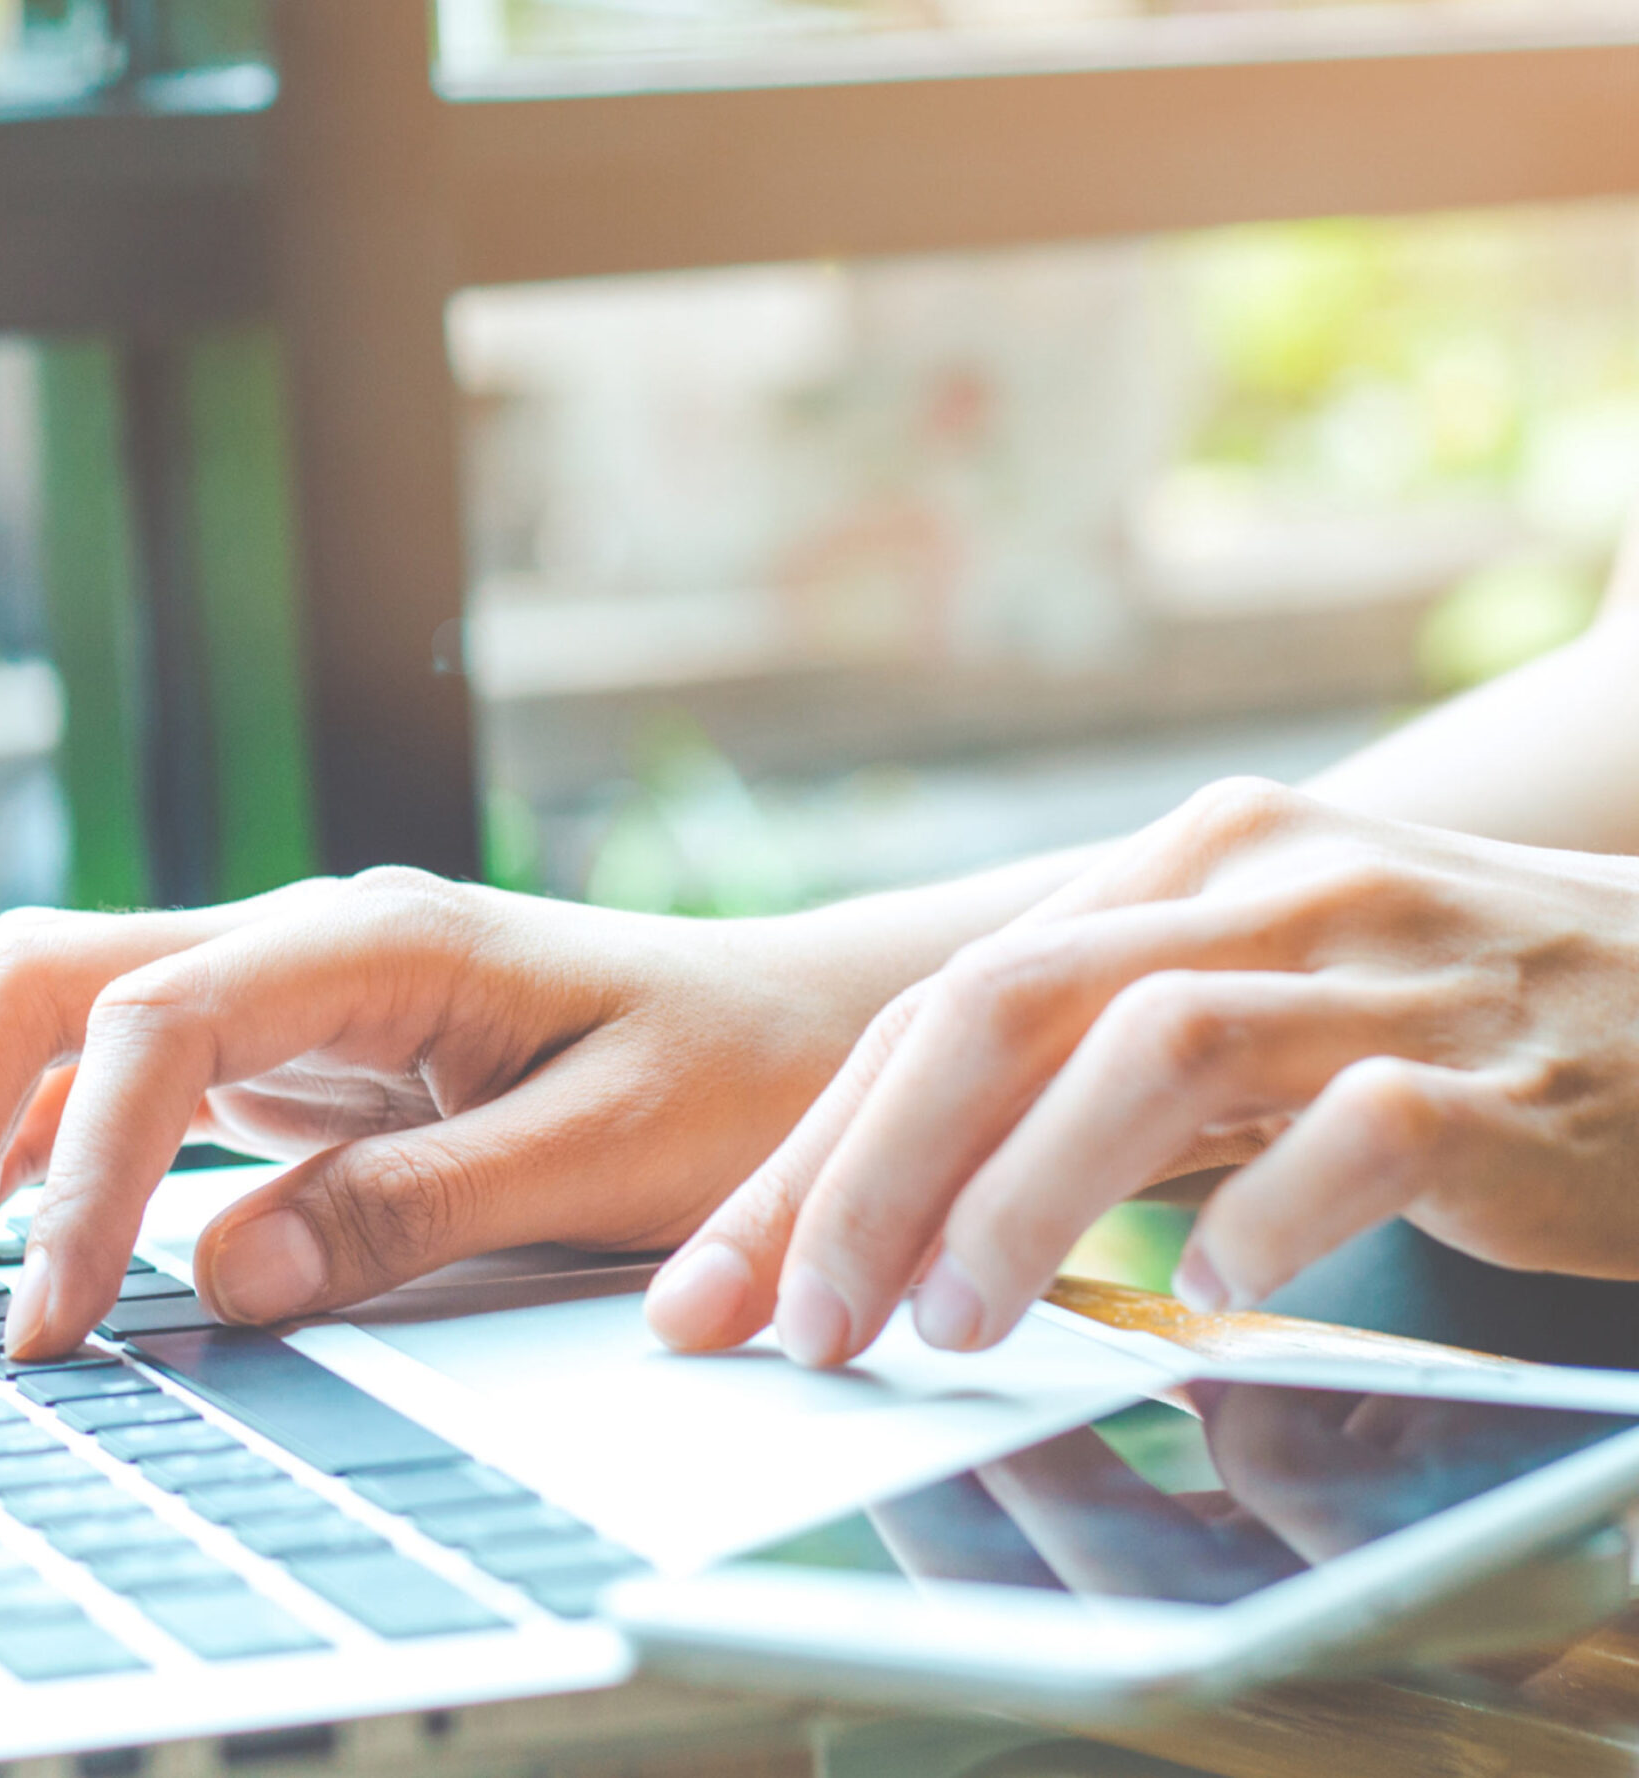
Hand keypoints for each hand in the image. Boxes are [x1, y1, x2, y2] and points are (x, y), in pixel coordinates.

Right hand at [0, 870, 930, 1355]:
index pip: (158, 1022)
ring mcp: (286, 992)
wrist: (807, 1036)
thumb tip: (222, 1276)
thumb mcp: (602, 1156)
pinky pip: (119, 1085)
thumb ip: (415, 1207)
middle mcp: (305, 944)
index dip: (82, 1173)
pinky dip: (38, 1164)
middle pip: (48, 983)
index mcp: (379, 940)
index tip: (56, 1324)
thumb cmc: (736, 1082)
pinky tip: (0, 1254)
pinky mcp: (290, 1055)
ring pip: (58, 1029)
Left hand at [645, 778, 1638, 1365]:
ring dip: (1018, 1199)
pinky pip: (1359, 1129)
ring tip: (945, 1327)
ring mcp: (1386, 966)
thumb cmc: (1445, 1021)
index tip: (718, 1284)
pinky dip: (1266, 1214)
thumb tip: (886, 1205)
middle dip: (864, 1177)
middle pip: (1001, 1007)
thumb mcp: (1248, 1010)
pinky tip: (1214, 1292)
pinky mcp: (1500, 1070)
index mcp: (1179, 863)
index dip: (812, 1153)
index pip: (942, 1004)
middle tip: (793, 1326)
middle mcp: (1262, 884)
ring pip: (1149, 1049)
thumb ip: (1087, 1073)